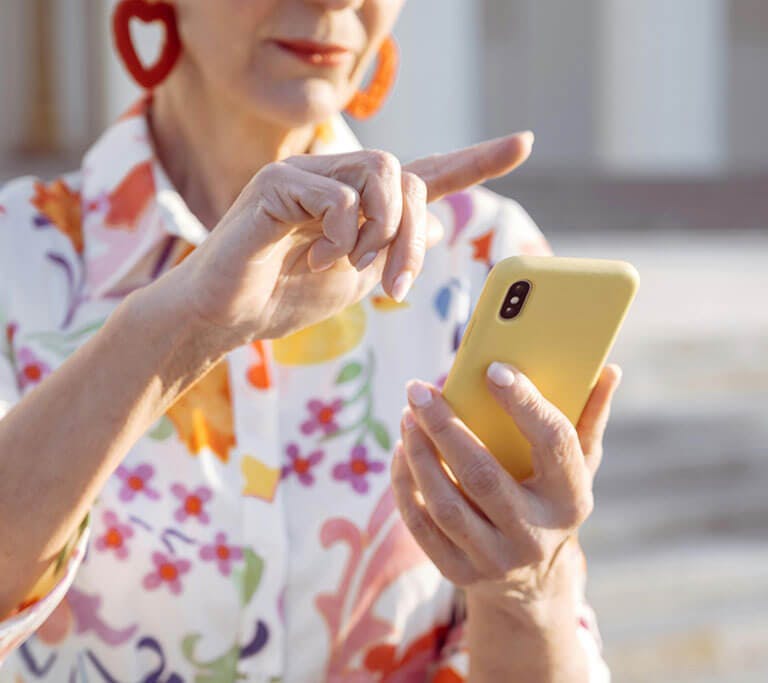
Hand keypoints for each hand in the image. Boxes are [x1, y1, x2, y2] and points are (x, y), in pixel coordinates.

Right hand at [171, 133, 532, 346]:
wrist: (225, 318)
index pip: (424, 173)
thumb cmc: (282, 298)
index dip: (476, 161)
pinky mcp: (278, 182)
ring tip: (352, 268)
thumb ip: (393, 252)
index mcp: (357, 203)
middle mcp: (336, 179)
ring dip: (382, 233)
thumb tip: (435, 229)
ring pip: (380, 176)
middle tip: (397, 286)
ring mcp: (306, 175)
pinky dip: (342, 236)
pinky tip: (317, 258)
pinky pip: (340, 196)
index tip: (524, 143)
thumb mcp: (353, 281)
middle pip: (407, 176)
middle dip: (412, 235)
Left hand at [392, 363, 621, 607]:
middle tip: (419, 390)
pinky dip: (405, 484)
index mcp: (571, 499)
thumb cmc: (551, 499)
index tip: (493, 369)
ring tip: (408, 416)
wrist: (533, 579)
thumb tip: (609, 370)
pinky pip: (421, 526)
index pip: (553, 444)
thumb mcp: (578, 465)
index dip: (524, 404)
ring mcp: (495, 560)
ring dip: (419, 454)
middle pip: (483, 476)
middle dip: (446, 427)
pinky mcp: (459, 573)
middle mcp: (535, 535)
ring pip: (446, 504)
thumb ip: (589, 417)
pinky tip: (402, 450)